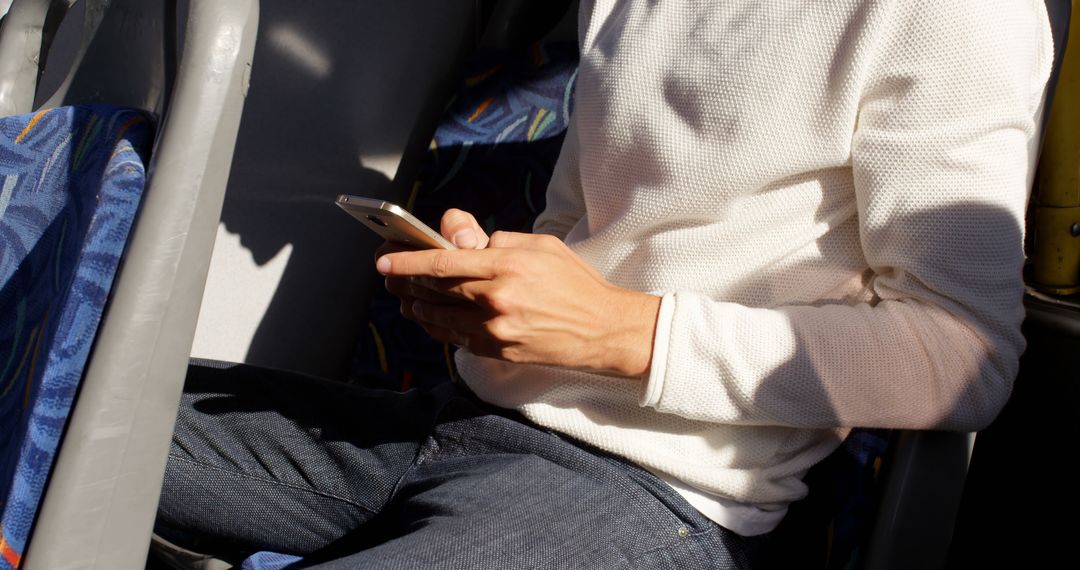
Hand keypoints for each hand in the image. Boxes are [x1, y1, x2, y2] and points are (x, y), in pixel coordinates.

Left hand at [376, 210, 659, 376]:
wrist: (603, 329)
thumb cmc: (573, 281)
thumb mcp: (539, 245)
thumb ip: (495, 240)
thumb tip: (458, 238)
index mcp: (506, 264)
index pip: (443, 261)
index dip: (407, 261)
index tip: (384, 259)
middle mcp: (496, 298)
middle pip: (434, 289)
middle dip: (404, 282)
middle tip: (388, 277)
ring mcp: (495, 329)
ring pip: (439, 317)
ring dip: (416, 306)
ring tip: (404, 297)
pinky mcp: (498, 351)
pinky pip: (456, 338)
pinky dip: (438, 327)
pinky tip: (430, 318)